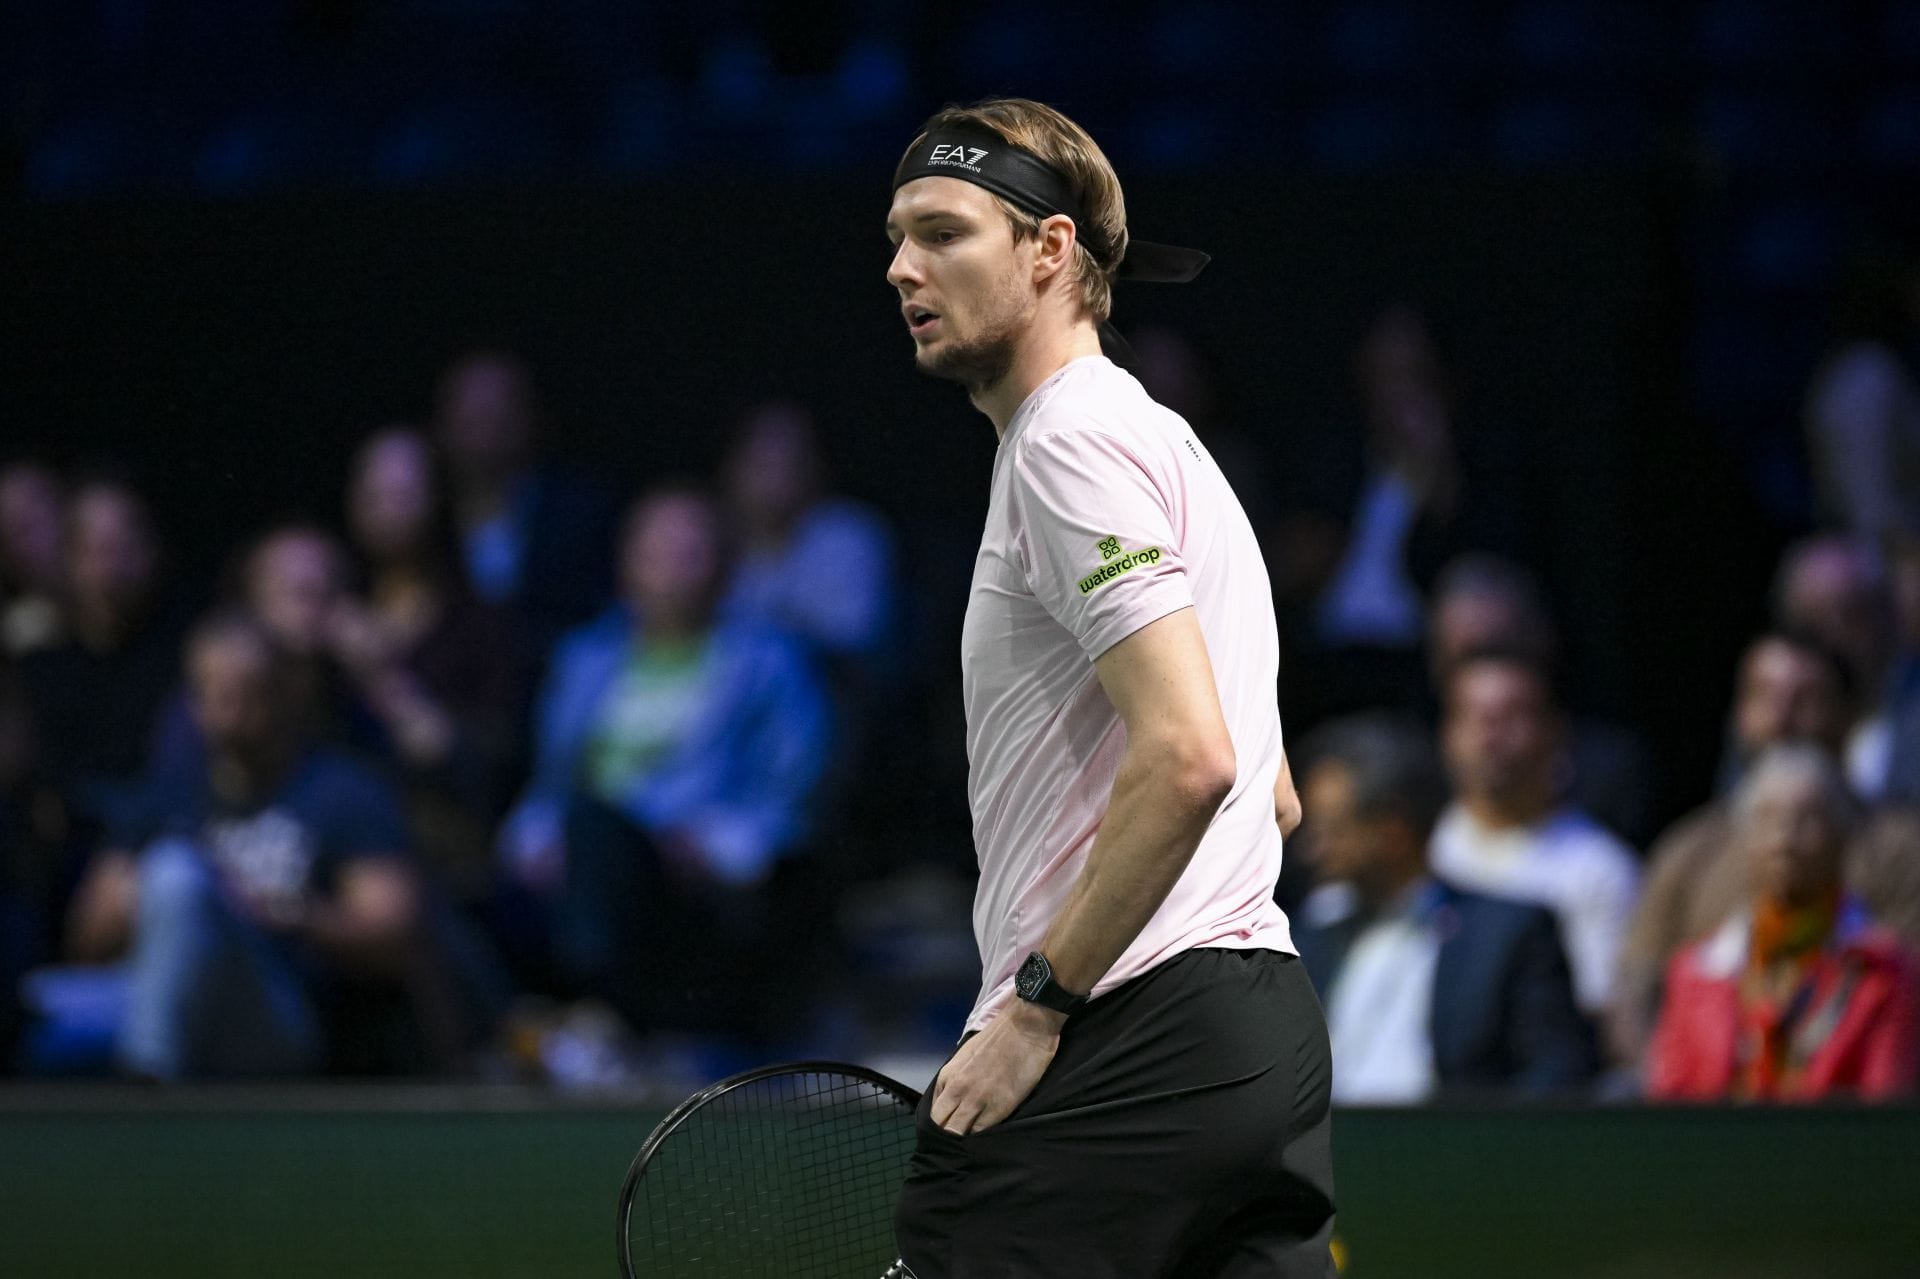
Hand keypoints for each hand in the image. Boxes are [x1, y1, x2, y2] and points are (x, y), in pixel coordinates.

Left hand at [929, 1000, 1062, 1135]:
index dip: (940, 1125)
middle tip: (959, 1140)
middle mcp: (958, 1090)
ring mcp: (978, 1100)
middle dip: (947, 1135)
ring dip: (964, 1138)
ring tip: (973, 1142)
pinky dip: (983, 1137)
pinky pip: (982, 1132)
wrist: (1025, 1027)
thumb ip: (954, 1079)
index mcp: (948, 1076)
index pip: (934, 1113)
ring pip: (958, 1133)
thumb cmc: (997, 1038)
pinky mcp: (999, 1108)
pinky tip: (988, 1137)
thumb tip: (950, 1100)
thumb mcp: (965, 1057)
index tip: (949, 1129)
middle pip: (942, 1126)